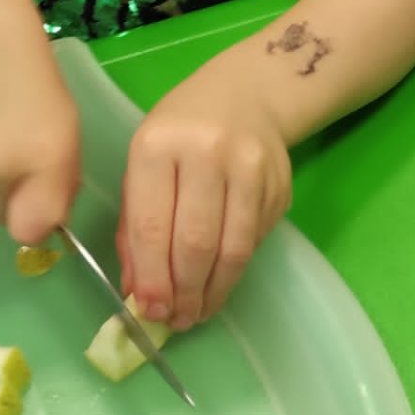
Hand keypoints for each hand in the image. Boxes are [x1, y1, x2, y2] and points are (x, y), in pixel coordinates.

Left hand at [116, 81, 292, 331]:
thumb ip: (135, 226)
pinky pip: (255, 240)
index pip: (153, 224)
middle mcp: (206, 153)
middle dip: (184, 291)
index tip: (149, 309)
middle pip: (196, 241)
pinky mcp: (279, 185)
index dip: (152, 275)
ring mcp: (250, 168)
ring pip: (233, 248)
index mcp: (157, 145)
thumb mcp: (141, 164)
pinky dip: (235, 270)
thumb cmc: (177, 133)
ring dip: (214, 291)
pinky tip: (219, 285)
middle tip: (176, 320)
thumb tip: (138, 291)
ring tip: (198, 313)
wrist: (243, 94)